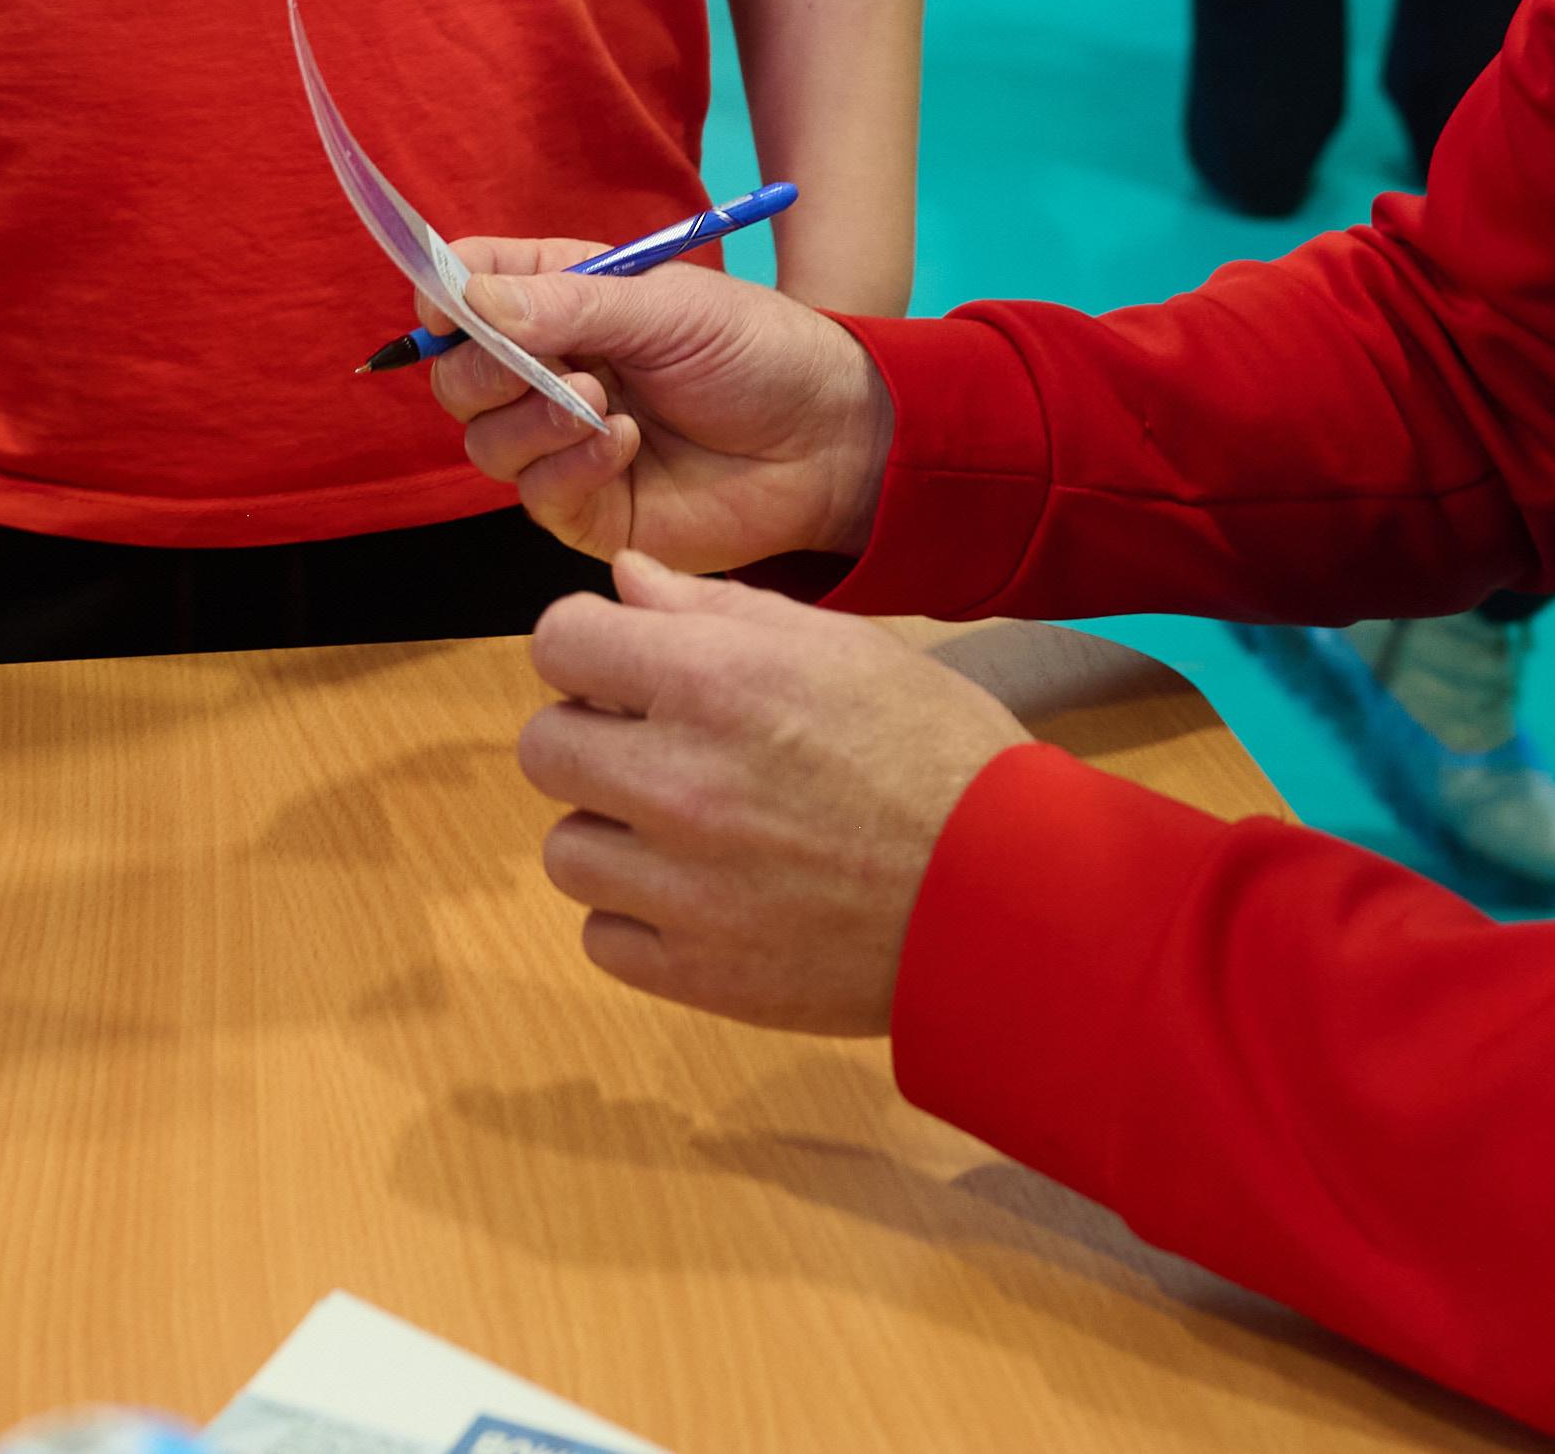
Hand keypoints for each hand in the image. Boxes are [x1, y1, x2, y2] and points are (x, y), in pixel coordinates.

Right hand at [425, 247, 890, 573]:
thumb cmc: (757, 353)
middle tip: (542, 362)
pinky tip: (623, 444)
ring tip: (601, 400)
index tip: (444, 305)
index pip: (470, 287)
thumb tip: (467, 300)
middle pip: (457, 375)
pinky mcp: (585, 509)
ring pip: (483, 440)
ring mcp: (562, 443)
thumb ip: (568, 303)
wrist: (827, 440)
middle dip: (484, 367)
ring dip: (530, 416)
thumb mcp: (668, 306)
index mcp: (564, 301)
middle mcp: (550, 370)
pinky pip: (534, 493)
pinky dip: (567, 465)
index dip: (444, 293)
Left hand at [515, 555, 1024, 1032]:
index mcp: (713, 683)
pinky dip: (643, 919)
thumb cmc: (940, 754)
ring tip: (694, 833)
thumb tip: (625, 581)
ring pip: (565, 849)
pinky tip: (711, 897)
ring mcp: (680, 887)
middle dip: (592, 738)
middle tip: (662, 750)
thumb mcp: (843, 648)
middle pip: (544, 747)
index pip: (558, 643)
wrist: (1011, 896)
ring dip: (614, 835)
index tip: (625, 667)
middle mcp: (678, 781)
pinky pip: (603, 935)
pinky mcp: (696, 973)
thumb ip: (719, 611)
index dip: (589, 648)